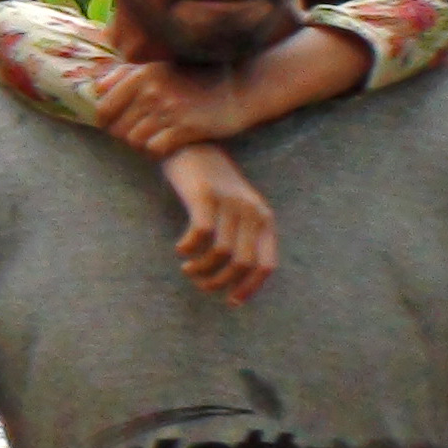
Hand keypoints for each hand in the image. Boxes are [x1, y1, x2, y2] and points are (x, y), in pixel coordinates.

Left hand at [91, 62, 246, 156]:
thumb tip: (95, 88)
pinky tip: (168, 143)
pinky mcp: (186, 128)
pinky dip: (157, 150)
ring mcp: (169, 110)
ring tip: (156, 136)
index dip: (107, 122)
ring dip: (142, 143)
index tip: (119, 124)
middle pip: (117, 128)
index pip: (103, 108)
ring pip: (134, 141)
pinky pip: (154, 149)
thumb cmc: (196, 78)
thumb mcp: (160, 66)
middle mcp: (152, 90)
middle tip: (142, 132)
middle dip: (125, 134)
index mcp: (143, 73)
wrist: (241, 88)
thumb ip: (125, 74)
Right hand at [161, 146, 276, 302]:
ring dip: (201, 269)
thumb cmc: (211, 183)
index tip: (231, 302)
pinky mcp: (205, 195)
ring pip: (220, 253)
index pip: (266, 265)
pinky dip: (189, 248)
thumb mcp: (236, 209)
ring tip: (188, 269)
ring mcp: (229, 202)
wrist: (192, 145)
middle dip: (220, 282)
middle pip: (242, 263)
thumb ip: (242, 235)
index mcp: (264, 218)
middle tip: (201, 285)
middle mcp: (251, 211)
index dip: (249, 288)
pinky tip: (180, 249)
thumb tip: (235, 276)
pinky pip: (200, 234)